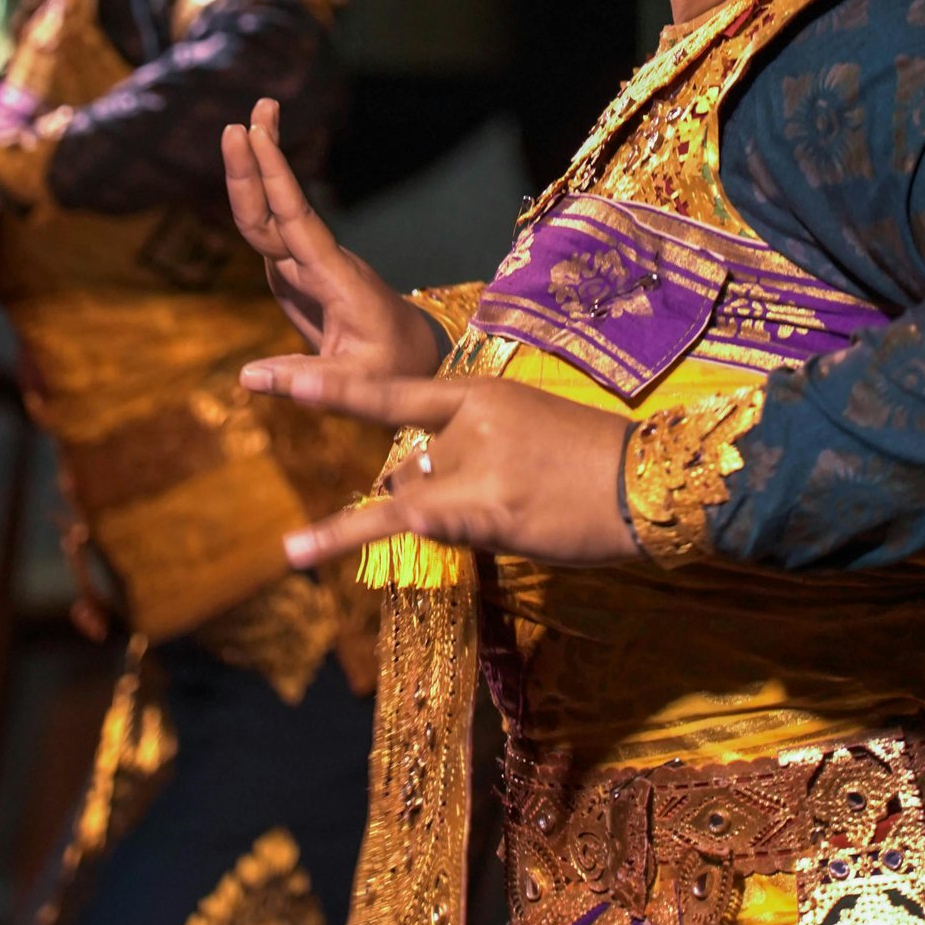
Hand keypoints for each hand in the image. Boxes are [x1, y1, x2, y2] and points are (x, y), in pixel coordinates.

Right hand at [222, 100, 443, 385]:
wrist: (416, 359)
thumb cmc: (397, 372)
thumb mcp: (361, 386)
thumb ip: (306, 382)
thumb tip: (245, 377)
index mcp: (334, 276)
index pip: (296, 219)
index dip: (274, 178)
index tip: (256, 135)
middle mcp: (318, 261)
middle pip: (280, 207)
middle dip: (262, 162)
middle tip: (252, 112)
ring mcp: (307, 265)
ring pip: (272, 215)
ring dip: (256, 173)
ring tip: (245, 126)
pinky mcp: (297, 275)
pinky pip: (269, 232)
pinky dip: (254, 201)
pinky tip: (245, 178)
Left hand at [248, 364, 633, 569]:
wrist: (651, 483)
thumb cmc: (595, 464)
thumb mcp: (528, 430)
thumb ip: (469, 449)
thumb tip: (415, 483)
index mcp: (481, 392)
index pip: (391, 391)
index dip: (328, 386)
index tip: (273, 377)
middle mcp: (468, 423)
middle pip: (404, 466)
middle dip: (431, 492)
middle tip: (507, 493)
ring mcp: (473, 465)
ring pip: (416, 501)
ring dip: (451, 520)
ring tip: (523, 509)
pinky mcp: (484, 509)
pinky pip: (408, 525)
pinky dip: (355, 533)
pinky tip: (312, 546)